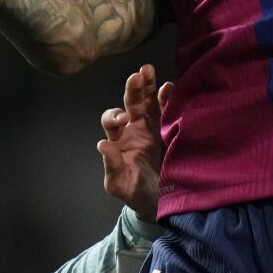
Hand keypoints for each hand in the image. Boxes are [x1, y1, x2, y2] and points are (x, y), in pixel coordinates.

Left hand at [97, 64, 169, 216]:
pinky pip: (168, 110)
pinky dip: (168, 97)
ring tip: (149, 70)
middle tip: (137, 75)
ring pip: (149, 101)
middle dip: (133, 89)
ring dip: (149, 85)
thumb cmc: (135, 191)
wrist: (160, 201)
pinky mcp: (170, 131)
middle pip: (131, 103)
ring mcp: (153, 128)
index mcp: (119, 140)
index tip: (123, 120)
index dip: (115, 116)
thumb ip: (112, 166)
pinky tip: (170, 87)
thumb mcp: (120, 184)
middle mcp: (134, 129)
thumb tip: (102, 145)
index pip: (111, 120)